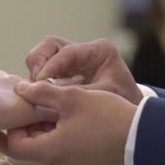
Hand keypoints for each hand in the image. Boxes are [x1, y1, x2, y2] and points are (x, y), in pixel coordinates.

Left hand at [0, 82, 136, 164]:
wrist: (145, 139)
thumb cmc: (108, 117)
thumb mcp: (73, 98)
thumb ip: (43, 92)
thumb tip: (20, 89)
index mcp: (51, 151)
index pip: (13, 145)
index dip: (8, 128)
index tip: (12, 111)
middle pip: (29, 147)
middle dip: (26, 126)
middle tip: (29, 104)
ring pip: (46, 148)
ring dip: (44, 129)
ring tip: (49, 106)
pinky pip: (62, 151)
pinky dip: (58, 135)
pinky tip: (67, 117)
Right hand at [26, 36, 142, 104]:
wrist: (131, 120)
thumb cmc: (122, 106)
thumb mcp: (101, 98)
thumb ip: (74, 93)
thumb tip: (43, 92)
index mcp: (100, 51)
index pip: (68, 52)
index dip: (51, 66)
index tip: (40, 83)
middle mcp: (84, 52)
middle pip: (51, 45)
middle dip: (39, 61)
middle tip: (34, 83)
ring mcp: (73, 62)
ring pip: (44, 54)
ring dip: (35, 70)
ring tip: (34, 90)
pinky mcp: (64, 73)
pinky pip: (44, 70)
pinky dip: (37, 81)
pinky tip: (37, 96)